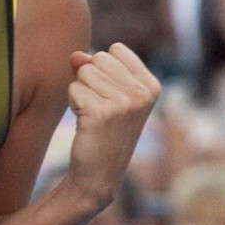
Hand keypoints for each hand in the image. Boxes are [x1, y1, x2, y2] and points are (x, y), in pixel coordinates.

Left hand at [65, 43, 160, 209]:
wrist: (99, 174)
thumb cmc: (104, 130)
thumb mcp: (109, 94)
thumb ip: (94, 67)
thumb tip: (75, 55)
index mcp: (151, 85)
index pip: (116, 50)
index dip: (103, 69)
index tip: (111, 96)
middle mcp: (142, 92)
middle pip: (98, 58)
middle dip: (90, 80)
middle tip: (100, 108)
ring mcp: (124, 102)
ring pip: (83, 72)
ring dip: (81, 93)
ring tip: (93, 116)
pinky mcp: (101, 112)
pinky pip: (73, 89)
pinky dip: (74, 104)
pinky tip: (86, 123)